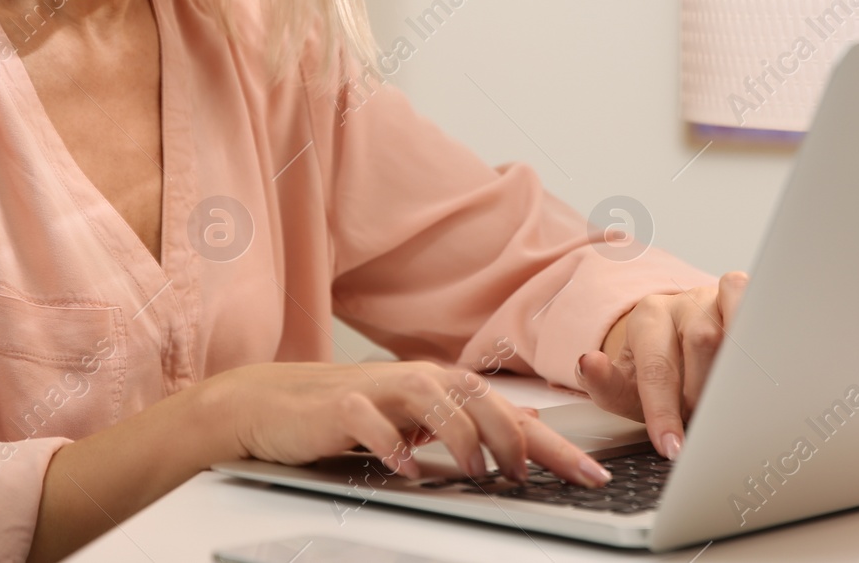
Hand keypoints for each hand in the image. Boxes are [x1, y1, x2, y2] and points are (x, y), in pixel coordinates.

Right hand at [211, 360, 613, 487]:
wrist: (269, 403)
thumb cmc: (346, 414)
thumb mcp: (416, 421)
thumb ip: (468, 424)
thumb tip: (528, 433)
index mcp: (441, 385)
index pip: (508, 412)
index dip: (554, 445)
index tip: (590, 475)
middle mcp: (417, 379)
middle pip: (481, 398)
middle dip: (516, 439)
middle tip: (533, 477)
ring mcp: (378, 389)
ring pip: (435, 400)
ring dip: (462, 437)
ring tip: (477, 472)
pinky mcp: (341, 406)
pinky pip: (372, 421)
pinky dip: (393, 445)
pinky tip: (408, 469)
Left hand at [573, 271, 748, 460]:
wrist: (680, 345)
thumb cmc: (657, 373)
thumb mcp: (627, 386)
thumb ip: (604, 384)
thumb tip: (589, 363)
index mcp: (647, 318)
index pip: (657, 366)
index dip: (664, 410)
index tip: (673, 448)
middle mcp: (682, 302)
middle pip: (701, 343)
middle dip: (704, 394)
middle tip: (703, 423)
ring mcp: (714, 296)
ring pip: (732, 326)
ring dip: (735, 373)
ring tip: (730, 403)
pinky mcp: (742, 295)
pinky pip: (750, 297)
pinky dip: (757, 326)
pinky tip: (757, 364)